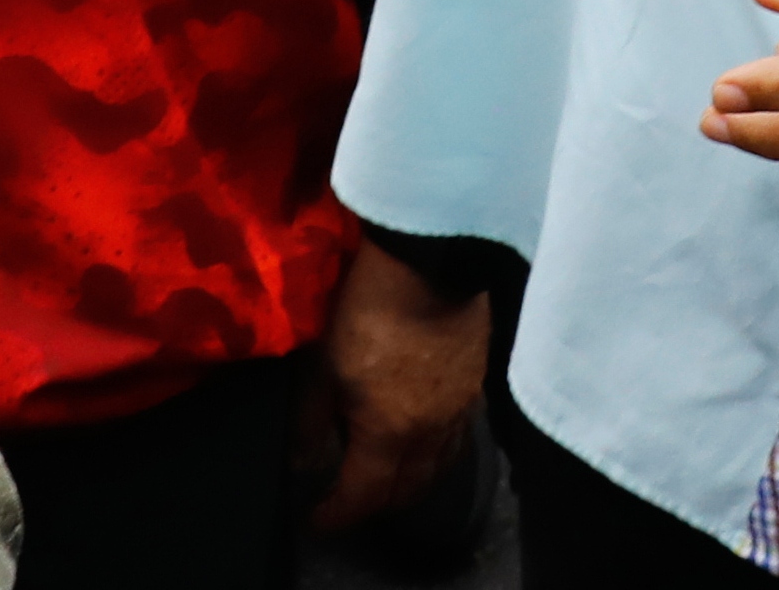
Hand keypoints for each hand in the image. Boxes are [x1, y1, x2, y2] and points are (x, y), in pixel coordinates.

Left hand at [299, 241, 486, 533]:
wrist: (430, 258)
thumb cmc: (367, 309)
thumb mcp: (323, 365)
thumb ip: (311, 420)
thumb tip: (302, 461)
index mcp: (390, 433)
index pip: (365, 496)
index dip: (338, 514)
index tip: (317, 519)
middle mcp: (431, 432)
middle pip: (409, 489)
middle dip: (376, 504)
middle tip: (349, 501)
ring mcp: (460, 408)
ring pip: (440, 467)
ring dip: (411, 482)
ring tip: (386, 478)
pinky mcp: (476, 382)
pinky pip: (459, 437)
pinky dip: (438, 453)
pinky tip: (424, 438)